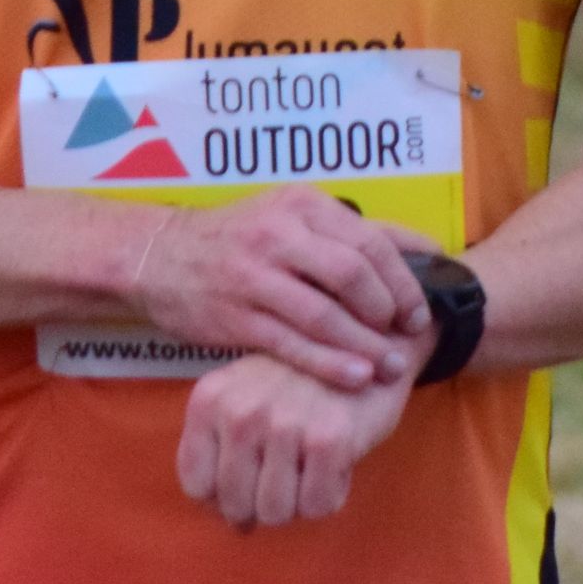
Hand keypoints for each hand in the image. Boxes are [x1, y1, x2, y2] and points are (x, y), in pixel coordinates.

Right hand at [125, 185, 431, 391]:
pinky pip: (292, 344)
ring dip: (366, 346)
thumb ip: (348, 232)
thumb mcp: (289, 214)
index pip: (370, 241)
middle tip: (408, 339)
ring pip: (325, 315)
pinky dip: (329, 363)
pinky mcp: (235, 315)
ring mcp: (254, 276)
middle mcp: (279, 234)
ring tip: (391, 367)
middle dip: (390, 312)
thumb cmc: (239, 237)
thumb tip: (424, 248)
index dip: (403, 281)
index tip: (419, 311)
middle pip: (354, 275)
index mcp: (302, 205)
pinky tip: (354, 377)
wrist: (159, 256)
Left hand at [175, 330, 426, 529]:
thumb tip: (235, 525)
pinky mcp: (329, 438)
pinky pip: (317, 506)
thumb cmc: (301, 381)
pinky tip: (336, 462)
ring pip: (276, 512)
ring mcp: (285, 424)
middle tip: (288, 475)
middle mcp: (241, 411)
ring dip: (298, 502)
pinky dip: (330, 495)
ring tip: (311, 466)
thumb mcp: (244, 397)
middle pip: (236, 505)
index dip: (224, 496)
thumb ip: (224, 450)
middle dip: (263, 504)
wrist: (367, 342)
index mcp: (210, 399)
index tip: (251, 481)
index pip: (196, 485)